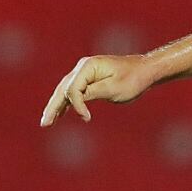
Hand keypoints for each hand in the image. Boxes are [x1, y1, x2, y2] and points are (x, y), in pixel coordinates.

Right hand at [41, 54, 156, 125]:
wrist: (146, 70)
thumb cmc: (133, 79)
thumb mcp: (114, 88)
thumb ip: (93, 92)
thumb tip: (74, 99)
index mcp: (88, 66)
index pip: (73, 89)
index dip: (77, 105)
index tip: (87, 118)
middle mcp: (83, 67)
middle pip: (63, 89)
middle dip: (53, 107)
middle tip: (45, 124)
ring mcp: (85, 72)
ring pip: (65, 90)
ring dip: (56, 106)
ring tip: (47, 122)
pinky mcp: (89, 78)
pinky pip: (74, 91)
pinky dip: (67, 103)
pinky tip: (60, 114)